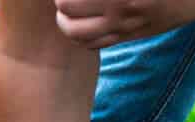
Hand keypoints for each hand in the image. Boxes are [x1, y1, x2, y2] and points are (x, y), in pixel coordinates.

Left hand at [54, 0, 194, 49]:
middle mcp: (120, 7)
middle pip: (66, 10)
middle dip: (61, 1)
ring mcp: (126, 25)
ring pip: (75, 34)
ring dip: (65, 21)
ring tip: (68, 9)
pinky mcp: (133, 35)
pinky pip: (94, 44)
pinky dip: (80, 36)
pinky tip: (84, 22)